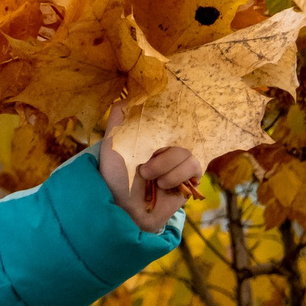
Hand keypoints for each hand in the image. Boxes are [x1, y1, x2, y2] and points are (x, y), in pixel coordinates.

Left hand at [99, 108, 202, 230]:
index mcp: (151, 133)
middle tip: (142, 165)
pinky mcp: (192, 176)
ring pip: (185, 150)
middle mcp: (168, 144)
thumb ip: (119, 119)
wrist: (125, 209)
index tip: (160, 123)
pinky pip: (192, 165)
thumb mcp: (112, 144)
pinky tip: (161, 186)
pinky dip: (173, 176)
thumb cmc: (115, 176)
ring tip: (148, 178)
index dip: (167, 116)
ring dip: (162, 166)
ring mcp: (182, 159)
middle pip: (180, 130)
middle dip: (158, 150)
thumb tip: (128, 96)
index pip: (169, 114)